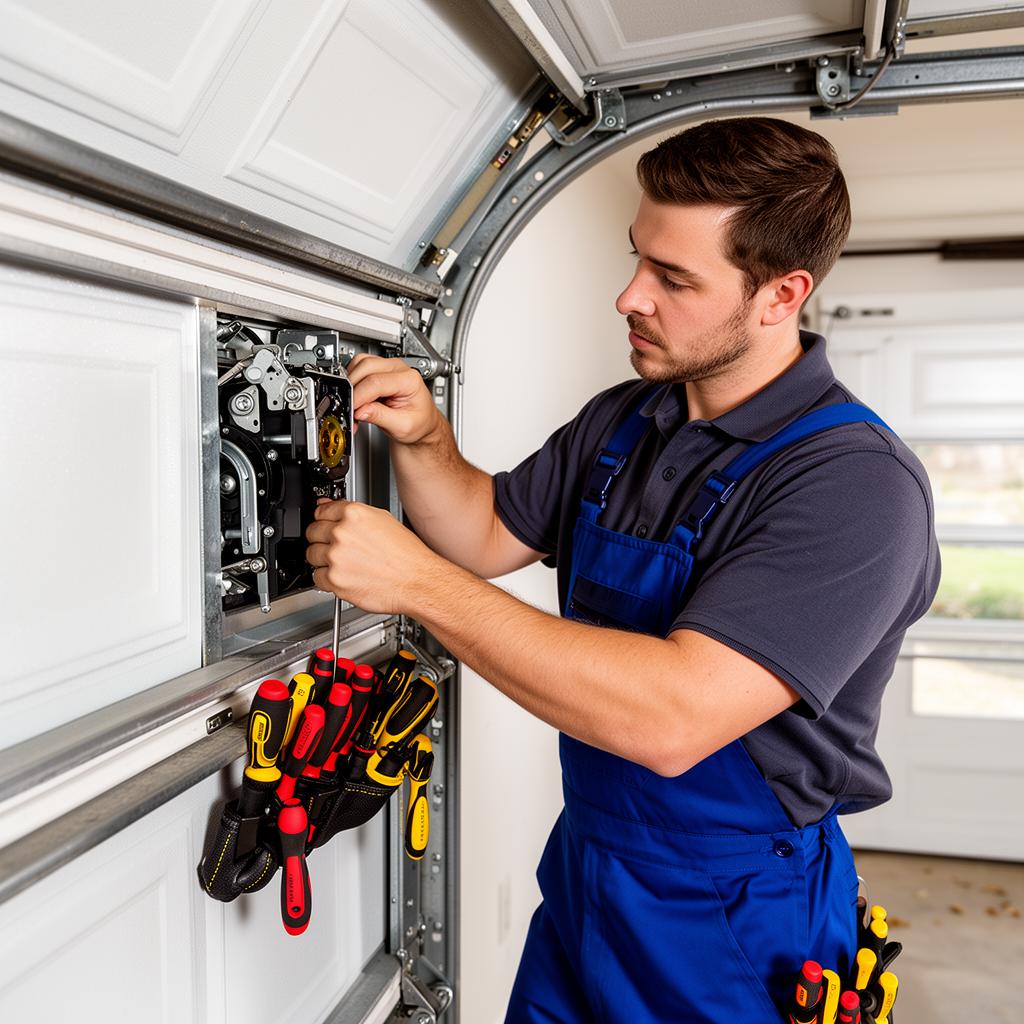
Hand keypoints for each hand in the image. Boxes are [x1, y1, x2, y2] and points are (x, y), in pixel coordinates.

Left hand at [306, 500, 439, 613]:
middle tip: (336, 547)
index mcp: (354, 514)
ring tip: (343, 564)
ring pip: (311, 556)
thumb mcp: (383, 520)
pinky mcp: (335, 580)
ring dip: (323, 560)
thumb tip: (328, 506)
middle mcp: (343, 533)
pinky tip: (344, 577)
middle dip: (321, 540)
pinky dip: (327, 580)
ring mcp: (336, 557)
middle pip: (312, 532)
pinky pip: (317, 578)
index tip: (325, 525)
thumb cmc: (407, 555)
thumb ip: (353, 513)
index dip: (323, 519)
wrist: (418, 581)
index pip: (321, 511)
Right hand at [347, 354, 443, 444]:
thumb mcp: (403, 426)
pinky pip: (358, 366)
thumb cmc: (418, 422)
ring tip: (353, 404)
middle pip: (365, 367)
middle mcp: (399, 368)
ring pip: (359, 363)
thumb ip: (380, 417)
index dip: (359, 396)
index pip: (376, 382)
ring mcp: (388, 365)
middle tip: (350, 409)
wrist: (423, 421)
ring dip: (350, 383)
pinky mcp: (378, 368)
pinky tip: (355, 396)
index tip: (352, 410)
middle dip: (352, 389)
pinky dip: (351, 380)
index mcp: (410, 380)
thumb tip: (359, 411)